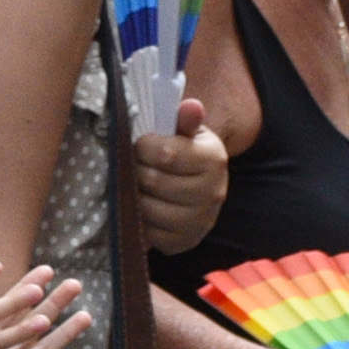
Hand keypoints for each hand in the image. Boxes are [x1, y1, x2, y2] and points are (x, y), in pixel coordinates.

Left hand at [123, 116, 231, 255]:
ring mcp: (201, 221)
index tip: (141, 144)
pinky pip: (149, 234)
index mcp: (213, 159)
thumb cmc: (180, 152)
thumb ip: (182, 119)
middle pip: (153, 182)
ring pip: (147, 209)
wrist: (193, 185)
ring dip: (134, 197)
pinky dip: (139, 221)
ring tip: (137, 187)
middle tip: (136, 167)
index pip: (164, 154)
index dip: (142, 147)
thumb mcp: (183, 132)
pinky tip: (142, 207)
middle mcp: (214, 193)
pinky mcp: (185, 242)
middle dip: (135, 172)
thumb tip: (192, 106)